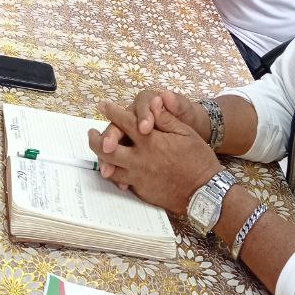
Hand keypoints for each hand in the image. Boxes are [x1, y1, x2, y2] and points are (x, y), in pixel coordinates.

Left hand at [88, 102, 218, 212]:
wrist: (204, 192)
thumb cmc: (198, 159)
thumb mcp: (185, 132)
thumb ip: (166, 118)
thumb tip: (154, 101)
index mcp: (150, 141)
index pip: (125, 122)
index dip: (112, 111)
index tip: (102, 105)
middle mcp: (140, 159)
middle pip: (106, 148)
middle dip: (95, 138)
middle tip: (91, 132)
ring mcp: (138, 177)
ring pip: (109, 167)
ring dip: (100, 158)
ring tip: (100, 150)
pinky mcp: (140, 191)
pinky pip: (120, 182)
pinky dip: (114, 174)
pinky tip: (113, 169)